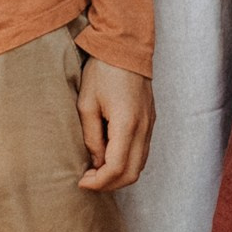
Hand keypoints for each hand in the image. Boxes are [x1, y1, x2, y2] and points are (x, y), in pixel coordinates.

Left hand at [77, 54, 154, 190]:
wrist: (125, 47)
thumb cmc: (102, 71)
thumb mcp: (87, 104)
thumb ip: (91, 137)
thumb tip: (95, 162)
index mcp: (127, 123)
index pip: (117, 168)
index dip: (99, 182)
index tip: (81, 182)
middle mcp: (144, 128)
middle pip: (133, 173)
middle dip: (110, 184)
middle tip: (88, 180)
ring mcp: (150, 125)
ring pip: (140, 165)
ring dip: (119, 174)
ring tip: (96, 170)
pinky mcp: (150, 121)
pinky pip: (142, 152)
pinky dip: (127, 162)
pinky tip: (108, 156)